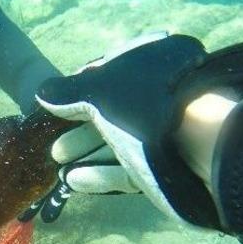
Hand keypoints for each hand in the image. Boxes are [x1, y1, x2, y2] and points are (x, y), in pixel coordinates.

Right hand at [37, 32, 242, 228]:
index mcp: (152, 62)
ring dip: (87, 152)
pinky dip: (102, 173)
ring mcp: (167, 132)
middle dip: (79, 126)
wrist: (199, 148)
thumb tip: (43, 93)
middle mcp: (162, 93)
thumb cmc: (145, 106)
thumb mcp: (97, 92)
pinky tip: (75, 181)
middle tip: (54, 144)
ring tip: (58, 165)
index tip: (55, 105)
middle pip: (113, 108)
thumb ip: (67, 92)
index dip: (79, 87)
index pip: (110, 70)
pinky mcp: (168, 166)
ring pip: (120, 139)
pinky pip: (130, 166)